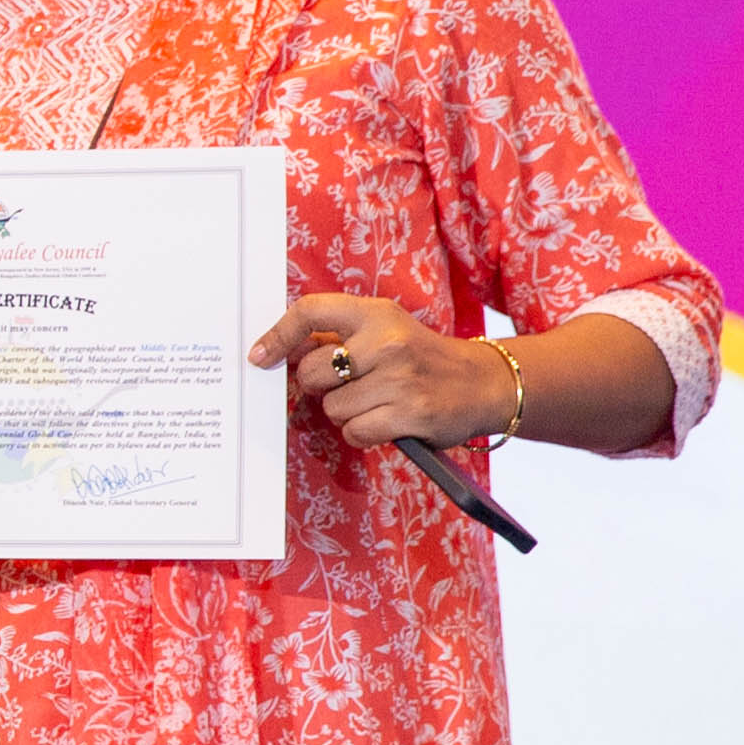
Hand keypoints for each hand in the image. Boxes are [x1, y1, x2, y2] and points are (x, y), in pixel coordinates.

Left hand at [250, 294, 514, 446]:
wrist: (483, 383)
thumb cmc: (421, 358)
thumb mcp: (385, 330)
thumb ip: (338, 337)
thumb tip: (283, 352)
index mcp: (376, 314)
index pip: (311, 311)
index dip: (278, 334)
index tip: (260, 356)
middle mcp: (387, 342)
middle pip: (313, 373)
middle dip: (322, 387)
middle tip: (351, 385)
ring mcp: (400, 379)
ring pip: (333, 408)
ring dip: (347, 413)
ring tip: (376, 402)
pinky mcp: (411, 413)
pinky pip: (355, 432)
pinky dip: (363, 433)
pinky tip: (385, 422)